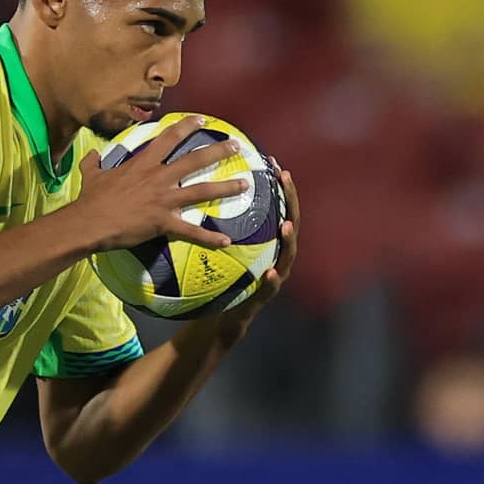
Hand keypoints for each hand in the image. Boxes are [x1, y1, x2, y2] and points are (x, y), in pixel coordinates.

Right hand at [78, 114, 242, 251]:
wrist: (89, 222)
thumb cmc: (91, 199)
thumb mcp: (91, 174)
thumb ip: (94, 162)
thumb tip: (91, 154)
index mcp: (143, 164)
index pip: (168, 138)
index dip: (186, 126)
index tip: (201, 119)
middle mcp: (158, 178)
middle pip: (194, 160)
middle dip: (217, 151)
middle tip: (235, 145)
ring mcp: (164, 200)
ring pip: (201, 191)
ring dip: (225, 188)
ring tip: (244, 184)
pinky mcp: (164, 222)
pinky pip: (191, 231)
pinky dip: (209, 237)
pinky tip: (226, 241)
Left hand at [205, 150, 299, 341]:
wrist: (218, 319)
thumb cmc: (217, 281)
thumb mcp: (215, 251)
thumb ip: (213, 229)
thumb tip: (193, 196)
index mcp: (264, 242)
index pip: (275, 209)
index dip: (278, 188)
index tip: (275, 164)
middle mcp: (274, 255)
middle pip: (289, 223)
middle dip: (290, 201)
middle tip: (285, 179)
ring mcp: (274, 276)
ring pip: (287, 255)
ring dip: (289, 240)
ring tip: (286, 226)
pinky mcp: (263, 298)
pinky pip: (270, 288)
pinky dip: (272, 281)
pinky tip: (270, 273)